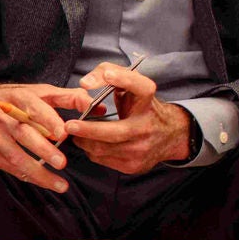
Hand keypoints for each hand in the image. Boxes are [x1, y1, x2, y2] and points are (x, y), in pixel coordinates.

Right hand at [0, 77, 90, 192]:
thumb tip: (97, 108)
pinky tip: (43, 182)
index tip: (63, 133)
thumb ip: (68, 98)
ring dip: (38, 172)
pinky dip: (26, 175)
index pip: (33, 106)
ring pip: (15, 156)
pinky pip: (8, 166)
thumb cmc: (10, 99)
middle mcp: (2, 116)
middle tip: (62, 163)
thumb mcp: (37, 92)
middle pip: (22, 133)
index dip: (48, 119)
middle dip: (43, 149)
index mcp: (17, 97)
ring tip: (59, 184)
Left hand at [61, 62, 192, 174]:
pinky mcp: (134, 165)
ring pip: (104, 148)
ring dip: (84, 141)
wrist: (169, 136)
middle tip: (69, 125)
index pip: (141, 87)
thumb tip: (86, 83)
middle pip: (116, 131)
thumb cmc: (141, 107)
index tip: (108, 75)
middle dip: (89, 130)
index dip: (124, 79)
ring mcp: (141, 149)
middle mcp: (147, 126)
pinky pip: (103, 159)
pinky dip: (91, 150)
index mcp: (148, 101)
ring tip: (75, 132)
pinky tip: (89, 143)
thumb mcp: (131, 87)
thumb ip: (108, 73)